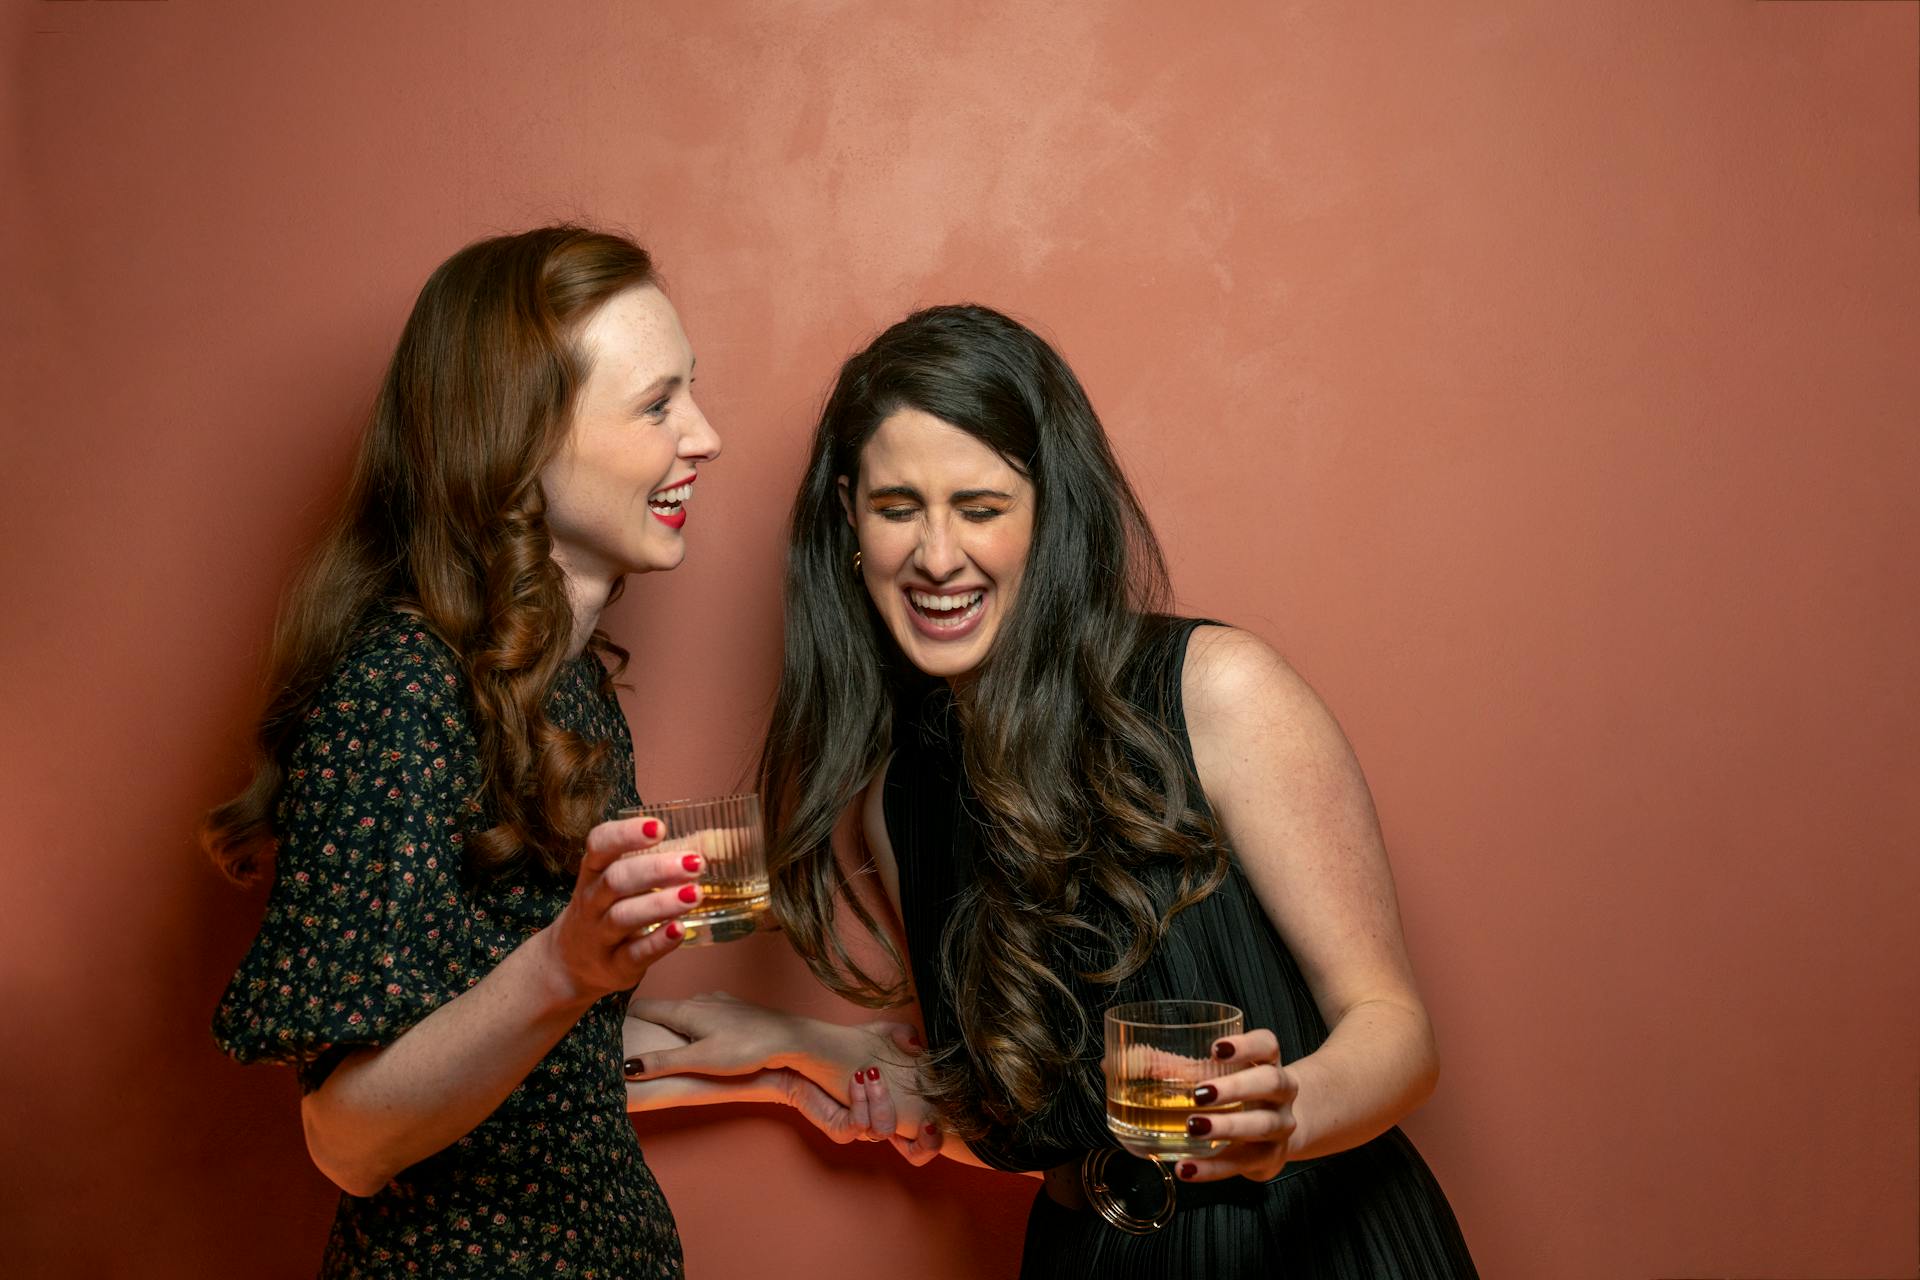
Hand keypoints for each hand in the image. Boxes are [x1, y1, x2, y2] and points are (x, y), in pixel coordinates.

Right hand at [541, 813, 703, 1005]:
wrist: (571, 963)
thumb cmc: (608, 908)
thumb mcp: (624, 878)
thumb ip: (665, 858)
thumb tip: (718, 842)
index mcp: (593, 871)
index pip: (599, 845)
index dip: (626, 834)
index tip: (659, 828)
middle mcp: (591, 901)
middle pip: (616, 880)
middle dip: (655, 869)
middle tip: (694, 863)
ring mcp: (599, 936)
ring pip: (623, 917)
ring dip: (661, 904)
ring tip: (695, 894)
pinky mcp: (613, 966)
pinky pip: (633, 954)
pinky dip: (657, 943)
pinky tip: (680, 930)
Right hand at [624, 991, 803, 1077]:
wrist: (790, 1038)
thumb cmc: (746, 1049)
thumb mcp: (700, 1060)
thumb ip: (663, 1062)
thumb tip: (624, 1066)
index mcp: (685, 1010)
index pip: (644, 1007)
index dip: (626, 1017)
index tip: (609, 1026)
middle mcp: (699, 999)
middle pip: (664, 1009)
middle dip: (649, 1023)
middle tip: (634, 1039)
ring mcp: (718, 1001)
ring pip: (685, 1011)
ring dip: (673, 1024)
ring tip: (665, 1042)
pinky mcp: (734, 1008)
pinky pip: (704, 1013)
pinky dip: (694, 1024)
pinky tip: (701, 1038)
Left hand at [783, 1046, 944, 1166]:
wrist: (809, 1056)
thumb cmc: (849, 1050)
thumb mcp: (881, 1036)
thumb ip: (903, 1035)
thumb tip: (916, 1044)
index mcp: (901, 1110)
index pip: (927, 1138)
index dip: (936, 1136)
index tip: (936, 1118)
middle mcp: (884, 1125)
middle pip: (915, 1154)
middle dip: (925, 1143)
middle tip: (927, 1122)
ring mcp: (862, 1130)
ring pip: (882, 1132)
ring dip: (881, 1101)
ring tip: (871, 1072)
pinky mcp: (840, 1129)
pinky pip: (857, 1125)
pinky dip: (860, 1100)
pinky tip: (856, 1076)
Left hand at [1175, 1029, 1299, 1183]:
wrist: (1275, 1132)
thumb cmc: (1236, 1094)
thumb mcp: (1213, 1075)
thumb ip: (1171, 1068)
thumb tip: (1118, 1063)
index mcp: (1266, 1062)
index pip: (1267, 1045)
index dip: (1246, 1045)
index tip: (1216, 1049)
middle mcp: (1281, 1092)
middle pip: (1271, 1082)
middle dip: (1235, 1087)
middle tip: (1199, 1093)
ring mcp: (1279, 1126)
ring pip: (1262, 1124)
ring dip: (1227, 1127)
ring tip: (1193, 1127)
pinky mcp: (1268, 1158)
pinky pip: (1243, 1164)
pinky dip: (1212, 1168)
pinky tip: (1186, 1167)